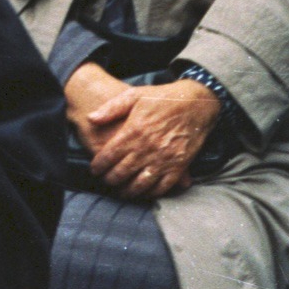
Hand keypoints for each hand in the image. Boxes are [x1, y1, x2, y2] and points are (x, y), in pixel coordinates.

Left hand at [64, 65, 220, 199]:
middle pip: (121, 173)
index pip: (109, 156)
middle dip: (110, 180)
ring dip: (128, 191)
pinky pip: (163, 187)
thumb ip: (111, 108)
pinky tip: (144, 192)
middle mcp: (147, 148)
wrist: (196, 103)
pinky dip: (151, 193)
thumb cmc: (163, 98)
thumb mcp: (135, 95)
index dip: (98, 166)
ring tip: (121, 192)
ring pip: (140, 184)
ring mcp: (164, 159)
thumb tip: (91, 118)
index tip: (94, 170)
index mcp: (134, 131)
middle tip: (105, 181)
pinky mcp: (179, 166)